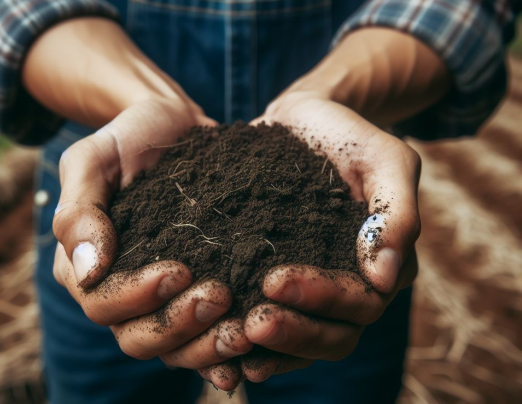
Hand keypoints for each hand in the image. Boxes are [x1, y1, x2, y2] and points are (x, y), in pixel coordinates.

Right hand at [52, 99, 251, 368]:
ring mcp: (162, 296)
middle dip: (178, 324)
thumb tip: (88, 270)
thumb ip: (78, 211)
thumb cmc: (128, 138)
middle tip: (219, 296)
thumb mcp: (91, 160)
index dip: (137, 298)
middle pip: (139, 338)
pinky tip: (251, 340)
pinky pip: (204, 333)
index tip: (178, 270)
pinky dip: (223, 344)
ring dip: (206, 343)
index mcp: (86, 267)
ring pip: (174, 346)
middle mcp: (122, 290)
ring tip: (242, 328)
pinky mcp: (197, 288)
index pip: (102, 304)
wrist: (174, 124)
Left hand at [200, 91, 420, 387]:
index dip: (323, 299)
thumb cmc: (348, 136)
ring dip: (270, 348)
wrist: (304, 121)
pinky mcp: (278, 279)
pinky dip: (250, 341)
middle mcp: (351, 286)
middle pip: (334, 336)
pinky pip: (272, 321)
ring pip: (303, 341)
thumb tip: (386, 278)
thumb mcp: (384, 159)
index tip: (275, 280)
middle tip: (252, 325)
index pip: (362, 303)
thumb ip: (395, 212)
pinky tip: (219, 341)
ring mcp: (315, 289)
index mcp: (382, 265)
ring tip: (232, 340)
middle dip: (294, 333)